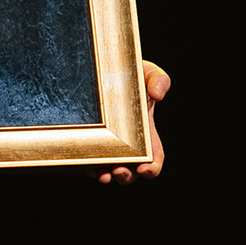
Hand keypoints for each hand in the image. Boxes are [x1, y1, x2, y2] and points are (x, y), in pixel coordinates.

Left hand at [95, 60, 169, 185]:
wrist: (103, 69)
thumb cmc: (131, 73)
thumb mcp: (147, 73)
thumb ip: (159, 80)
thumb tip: (157, 94)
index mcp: (146, 135)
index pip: (153, 160)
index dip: (151, 169)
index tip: (146, 169)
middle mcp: (127, 144)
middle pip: (130, 171)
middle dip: (126, 176)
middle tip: (120, 171)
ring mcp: (108, 145)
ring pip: (108, 170)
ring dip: (107, 175)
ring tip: (104, 174)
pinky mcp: (88, 142)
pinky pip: (88, 161)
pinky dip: (89, 167)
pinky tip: (87, 165)